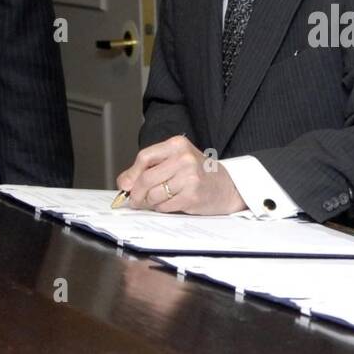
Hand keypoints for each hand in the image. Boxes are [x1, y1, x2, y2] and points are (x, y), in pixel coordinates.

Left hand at [115, 135, 246, 214]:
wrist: (228, 187)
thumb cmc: (200, 174)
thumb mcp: (176, 162)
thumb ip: (150, 168)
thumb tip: (125, 182)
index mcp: (177, 145)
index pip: (144, 157)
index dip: (132, 174)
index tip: (127, 185)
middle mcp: (184, 158)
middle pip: (146, 178)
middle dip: (137, 194)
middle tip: (136, 200)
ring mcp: (189, 177)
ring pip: (153, 195)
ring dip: (151, 202)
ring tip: (161, 200)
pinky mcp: (192, 195)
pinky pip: (164, 206)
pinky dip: (163, 208)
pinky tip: (173, 203)